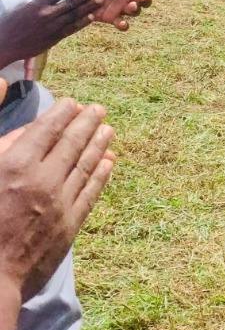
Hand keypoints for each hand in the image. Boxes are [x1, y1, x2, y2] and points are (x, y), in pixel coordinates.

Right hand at [0, 0, 104, 69]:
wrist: (5, 45)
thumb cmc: (12, 24)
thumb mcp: (23, 8)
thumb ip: (40, 1)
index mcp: (38, 5)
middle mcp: (46, 15)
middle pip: (71, 3)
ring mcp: (51, 28)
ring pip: (74, 16)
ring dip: (89, 7)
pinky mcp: (54, 38)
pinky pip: (71, 29)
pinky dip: (82, 23)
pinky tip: (92, 17)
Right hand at [0, 97, 114, 300]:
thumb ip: (3, 144)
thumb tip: (24, 121)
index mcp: (16, 164)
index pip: (48, 129)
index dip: (62, 113)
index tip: (73, 103)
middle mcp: (43, 179)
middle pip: (72, 143)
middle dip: (87, 123)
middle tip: (98, 110)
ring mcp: (60, 203)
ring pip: (86, 165)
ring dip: (99, 144)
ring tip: (108, 130)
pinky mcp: (69, 226)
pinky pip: (91, 193)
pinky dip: (102, 175)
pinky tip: (109, 163)